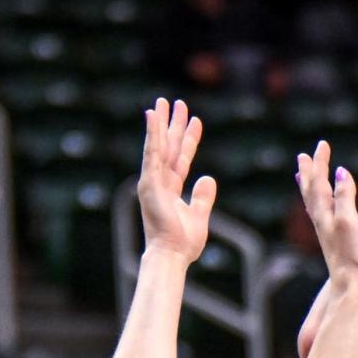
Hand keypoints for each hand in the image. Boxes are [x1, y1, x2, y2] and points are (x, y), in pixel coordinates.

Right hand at [137, 97, 216, 263]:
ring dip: (160, 123)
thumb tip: (208, 178)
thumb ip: (203, 197)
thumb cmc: (183, 243)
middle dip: (173, 125)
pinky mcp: (149, 182)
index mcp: (171, 189)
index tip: (195, 121)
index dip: (188, 140)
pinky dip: (152, 133)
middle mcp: (160, 182)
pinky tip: (152, 115)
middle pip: (169, 147)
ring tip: (163, 102)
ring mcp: (152, 181)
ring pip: (158, 145)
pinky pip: (151, 152)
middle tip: (176, 103)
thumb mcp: (199, 216)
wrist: (172, 255)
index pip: (181, 158)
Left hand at [296, 142, 357, 297]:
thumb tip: (340, 172)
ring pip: (314, 204)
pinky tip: (326, 207)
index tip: (322, 145)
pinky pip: (324, 215)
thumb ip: (345, 196)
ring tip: (304, 178)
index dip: (320, 163)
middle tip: (303, 157)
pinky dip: (322, 205)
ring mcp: (328, 232)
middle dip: (308, 173)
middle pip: (311, 192)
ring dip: (310, 188)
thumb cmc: (352, 255)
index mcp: (324, 214)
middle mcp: (322, 222)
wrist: (354, 287)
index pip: (319, 182)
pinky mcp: (336, 242)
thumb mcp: (350, 220)